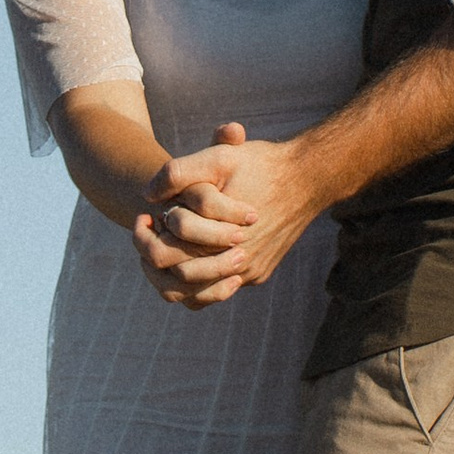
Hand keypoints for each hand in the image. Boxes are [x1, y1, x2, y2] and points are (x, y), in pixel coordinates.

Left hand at [133, 125, 319, 305]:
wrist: (307, 176)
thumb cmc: (261, 164)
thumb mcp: (217, 158)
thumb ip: (178, 173)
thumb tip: (147, 194)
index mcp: (220, 238)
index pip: (163, 255)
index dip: (146, 237)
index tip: (147, 216)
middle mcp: (238, 262)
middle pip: (177, 278)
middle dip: (155, 256)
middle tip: (152, 231)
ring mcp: (249, 272)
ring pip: (197, 294)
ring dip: (174, 274)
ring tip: (167, 244)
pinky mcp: (259, 274)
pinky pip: (220, 290)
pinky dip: (201, 280)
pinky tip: (193, 252)